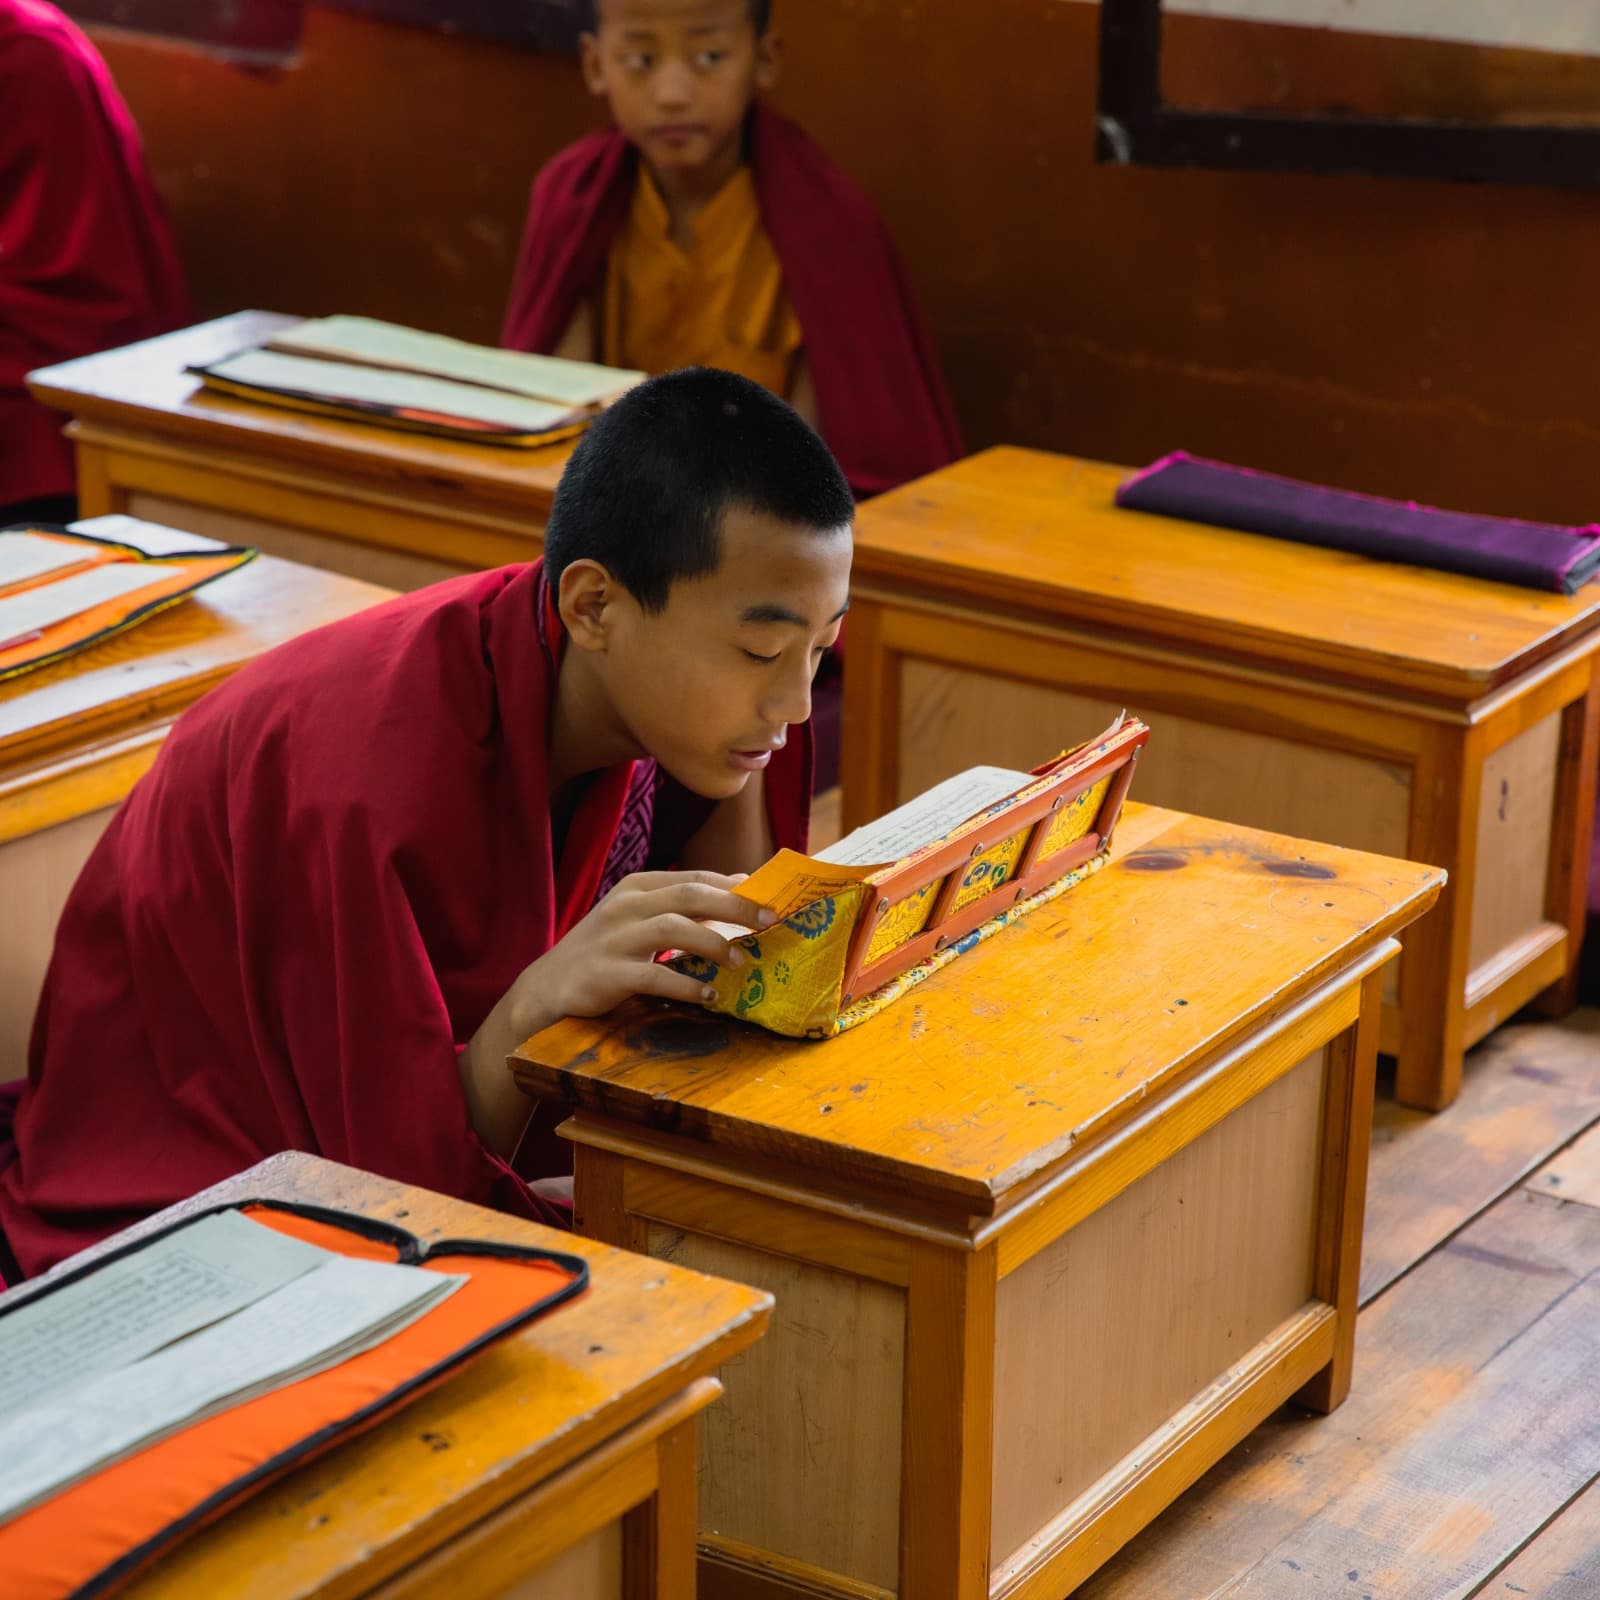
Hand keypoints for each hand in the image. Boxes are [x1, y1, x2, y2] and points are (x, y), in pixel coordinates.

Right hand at [508, 870, 774, 1033]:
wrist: (546, 990)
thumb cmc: (605, 953)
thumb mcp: (640, 920)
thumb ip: (683, 905)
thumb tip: (740, 887)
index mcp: (637, 887)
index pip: (694, 878)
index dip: (735, 887)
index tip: (771, 899)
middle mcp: (626, 906)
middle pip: (690, 895)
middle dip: (735, 905)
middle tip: (769, 920)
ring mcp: (614, 938)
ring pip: (674, 928)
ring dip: (713, 944)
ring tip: (741, 961)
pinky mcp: (606, 974)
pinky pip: (653, 977)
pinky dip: (685, 985)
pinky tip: (708, 995)